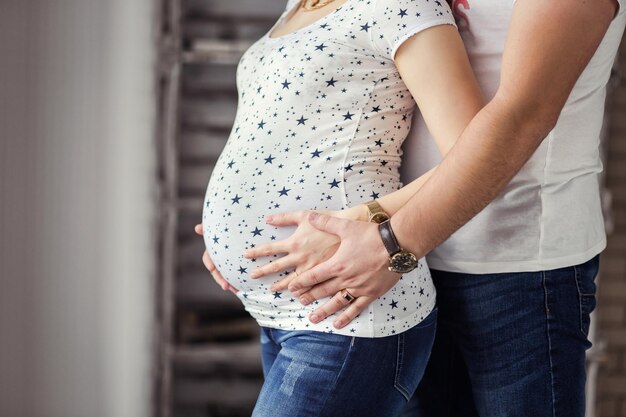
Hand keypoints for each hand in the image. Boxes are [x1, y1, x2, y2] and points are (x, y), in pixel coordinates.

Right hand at [194, 224, 237, 293]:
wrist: (241, 231)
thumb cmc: (227, 227)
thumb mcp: (218, 227)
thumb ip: (209, 228)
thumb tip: (197, 228)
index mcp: (213, 251)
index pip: (208, 258)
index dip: (209, 263)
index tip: (212, 267)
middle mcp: (219, 260)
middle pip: (217, 272)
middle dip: (220, 280)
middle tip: (225, 286)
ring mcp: (228, 265)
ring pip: (227, 277)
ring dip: (230, 285)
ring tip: (236, 291)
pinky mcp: (237, 267)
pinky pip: (237, 277)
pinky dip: (239, 283)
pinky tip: (244, 289)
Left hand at [286, 212, 401, 329]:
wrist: (396, 244)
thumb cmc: (371, 235)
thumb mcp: (347, 226)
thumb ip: (326, 222)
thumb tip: (310, 216)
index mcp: (337, 264)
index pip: (313, 275)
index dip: (300, 282)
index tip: (291, 288)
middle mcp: (345, 278)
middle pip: (322, 290)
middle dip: (309, 296)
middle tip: (299, 301)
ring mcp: (358, 287)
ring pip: (337, 302)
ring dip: (324, 311)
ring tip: (313, 318)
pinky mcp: (371, 293)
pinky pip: (356, 308)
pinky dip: (346, 317)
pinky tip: (338, 324)